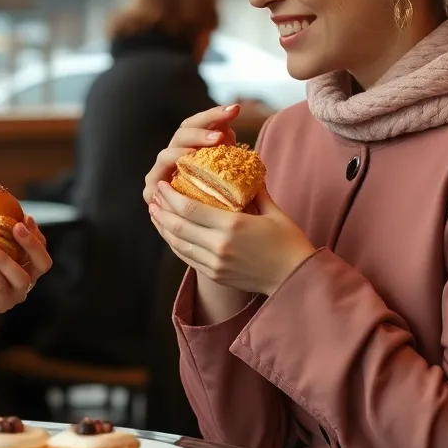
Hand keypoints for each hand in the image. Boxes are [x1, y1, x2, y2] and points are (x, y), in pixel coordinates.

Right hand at [142, 104, 240, 204]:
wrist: (210, 224)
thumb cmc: (226, 195)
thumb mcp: (231, 168)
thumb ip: (228, 145)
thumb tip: (230, 123)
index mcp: (191, 143)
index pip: (199, 122)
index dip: (214, 114)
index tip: (236, 110)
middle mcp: (173, 154)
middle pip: (182, 134)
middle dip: (200, 133)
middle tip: (220, 137)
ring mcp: (160, 172)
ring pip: (166, 155)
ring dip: (181, 153)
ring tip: (195, 155)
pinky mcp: (152, 193)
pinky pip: (156, 186)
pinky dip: (164, 184)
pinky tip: (174, 184)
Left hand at [149, 180, 315, 295]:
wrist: (294, 277)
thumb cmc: (287, 241)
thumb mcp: (272, 210)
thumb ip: (254, 190)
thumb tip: (243, 169)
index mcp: (232, 226)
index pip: (189, 208)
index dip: (170, 196)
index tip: (162, 184)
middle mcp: (218, 246)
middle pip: (177, 226)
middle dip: (161, 209)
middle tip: (154, 196)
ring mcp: (215, 263)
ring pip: (178, 243)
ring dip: (162, 227)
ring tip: (155, 212)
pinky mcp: (215, 274)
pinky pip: (187, 257)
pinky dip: (174, 243)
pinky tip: (169, 233)